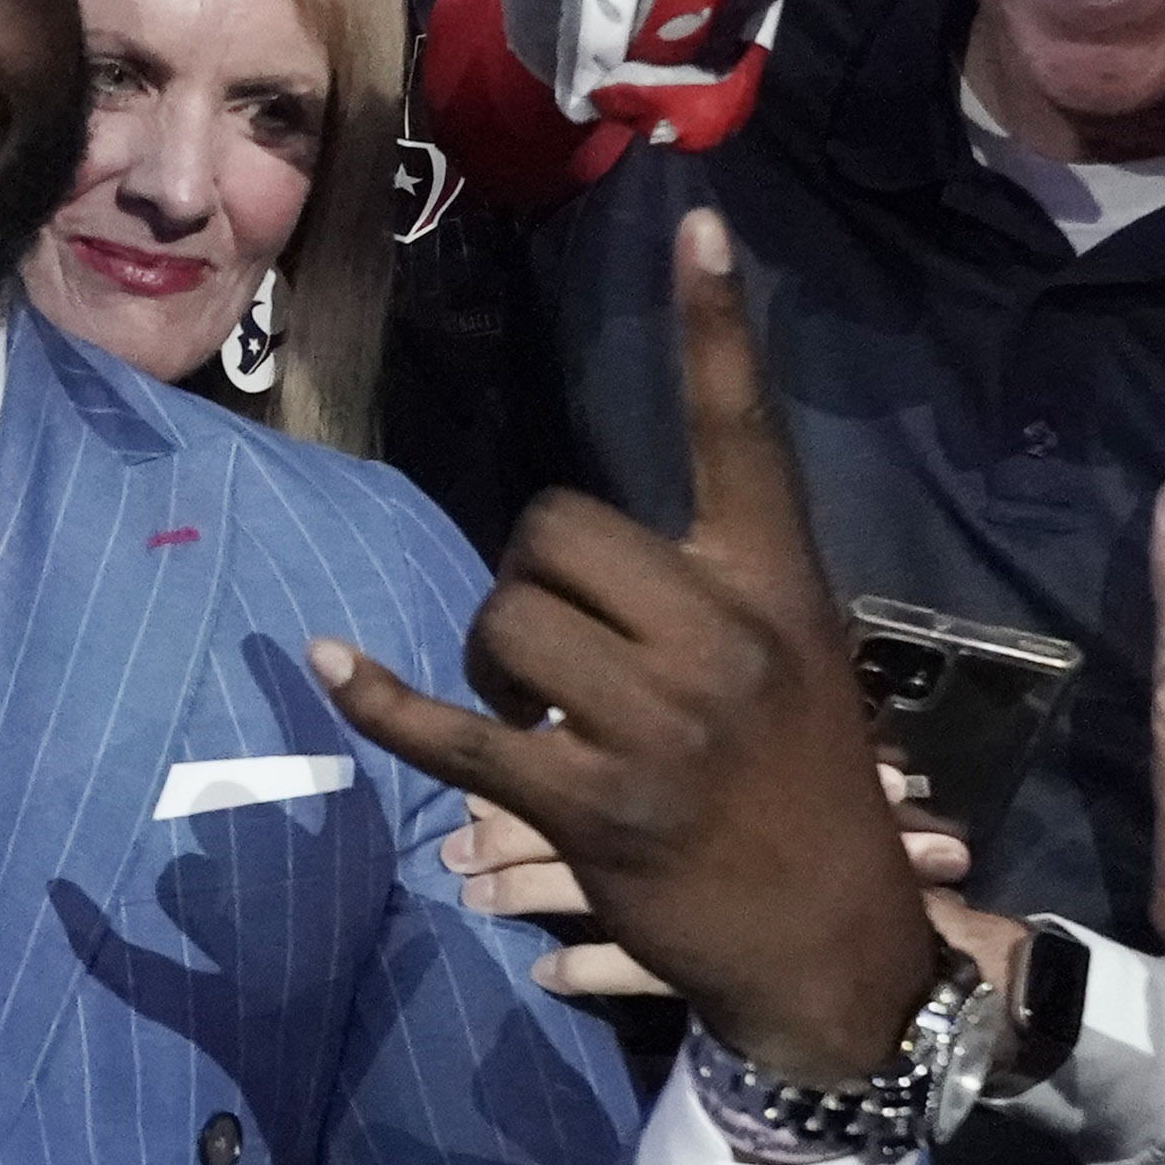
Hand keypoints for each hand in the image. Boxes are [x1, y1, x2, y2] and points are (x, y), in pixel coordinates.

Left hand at [313, 209, 935, 1075]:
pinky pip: (455, 732)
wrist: (830, 940)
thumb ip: (713, 585)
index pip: (744, 434)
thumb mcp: (798, 659)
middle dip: (534, 573)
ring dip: (495, 654)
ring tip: (539, 708)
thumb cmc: (808, 788)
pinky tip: (334, 667)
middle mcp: (720, 640)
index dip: (718, 328)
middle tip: (559, 643)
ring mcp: (655, 727)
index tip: (693, 223)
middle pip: (560, 529)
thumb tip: (577, 547)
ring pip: (508, 619)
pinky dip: (385, 702)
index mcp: (778, 586)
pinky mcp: (588, 806)